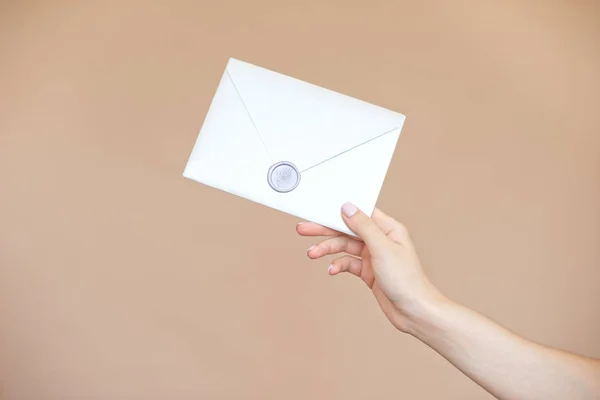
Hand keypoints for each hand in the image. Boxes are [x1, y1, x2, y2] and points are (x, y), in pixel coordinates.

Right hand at [296, 203, 444, 332]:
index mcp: (388, 228)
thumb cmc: (407, 280)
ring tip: (312, 253)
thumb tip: (348, 207)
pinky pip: (348, 263)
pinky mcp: (368, 271)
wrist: (413, 312)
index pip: (359, 213)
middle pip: (347, 230)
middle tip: (304, 229)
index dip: (338, 210)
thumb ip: (363, 226)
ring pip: (345, 247)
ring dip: (328, 250)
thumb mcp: (382, 248)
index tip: (319, 210)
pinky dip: (338, 265)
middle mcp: (380, 239)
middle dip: (325, 230)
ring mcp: (373, 256)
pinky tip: (331, 270)